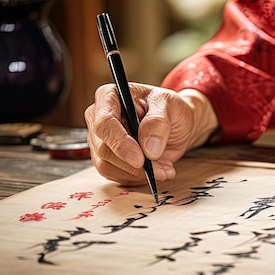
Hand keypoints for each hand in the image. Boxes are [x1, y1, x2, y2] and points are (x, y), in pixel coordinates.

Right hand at [84, 83, 217, 185]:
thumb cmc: (170, 109)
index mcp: (109, 96)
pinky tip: (156, 171)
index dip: (120, 143)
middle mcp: (98, 117)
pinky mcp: (107, 158)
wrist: (176, 125)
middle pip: (104, 148)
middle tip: (163, 168)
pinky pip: (115, 175)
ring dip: (138, 173)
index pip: (105, 123)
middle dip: (134, 164)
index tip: (140, 159)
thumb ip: (158, 123)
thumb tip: (148, 149)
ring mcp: (100, 140)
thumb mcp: (170, 106)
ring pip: (107, 166)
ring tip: (164, 168)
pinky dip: (137, 178)